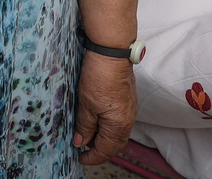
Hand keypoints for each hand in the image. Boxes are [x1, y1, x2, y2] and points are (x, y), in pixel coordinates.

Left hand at [73, 50, 137, 164]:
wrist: (111, 53)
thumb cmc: (99, 77)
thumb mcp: (86, 104)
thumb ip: (84, 126)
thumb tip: (81, 142)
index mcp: (119, 125)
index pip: (106, 150)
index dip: (92, 157)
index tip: (80, 158)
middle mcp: (128, 120)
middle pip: (115, 144)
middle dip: (100, 150)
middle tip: (84, 150)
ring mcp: (130, 109)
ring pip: (118, 133)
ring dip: (104, 138)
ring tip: (88, 136)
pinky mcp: (128, 100)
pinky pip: (120, 122)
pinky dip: (109, 127)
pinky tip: (98, 122)